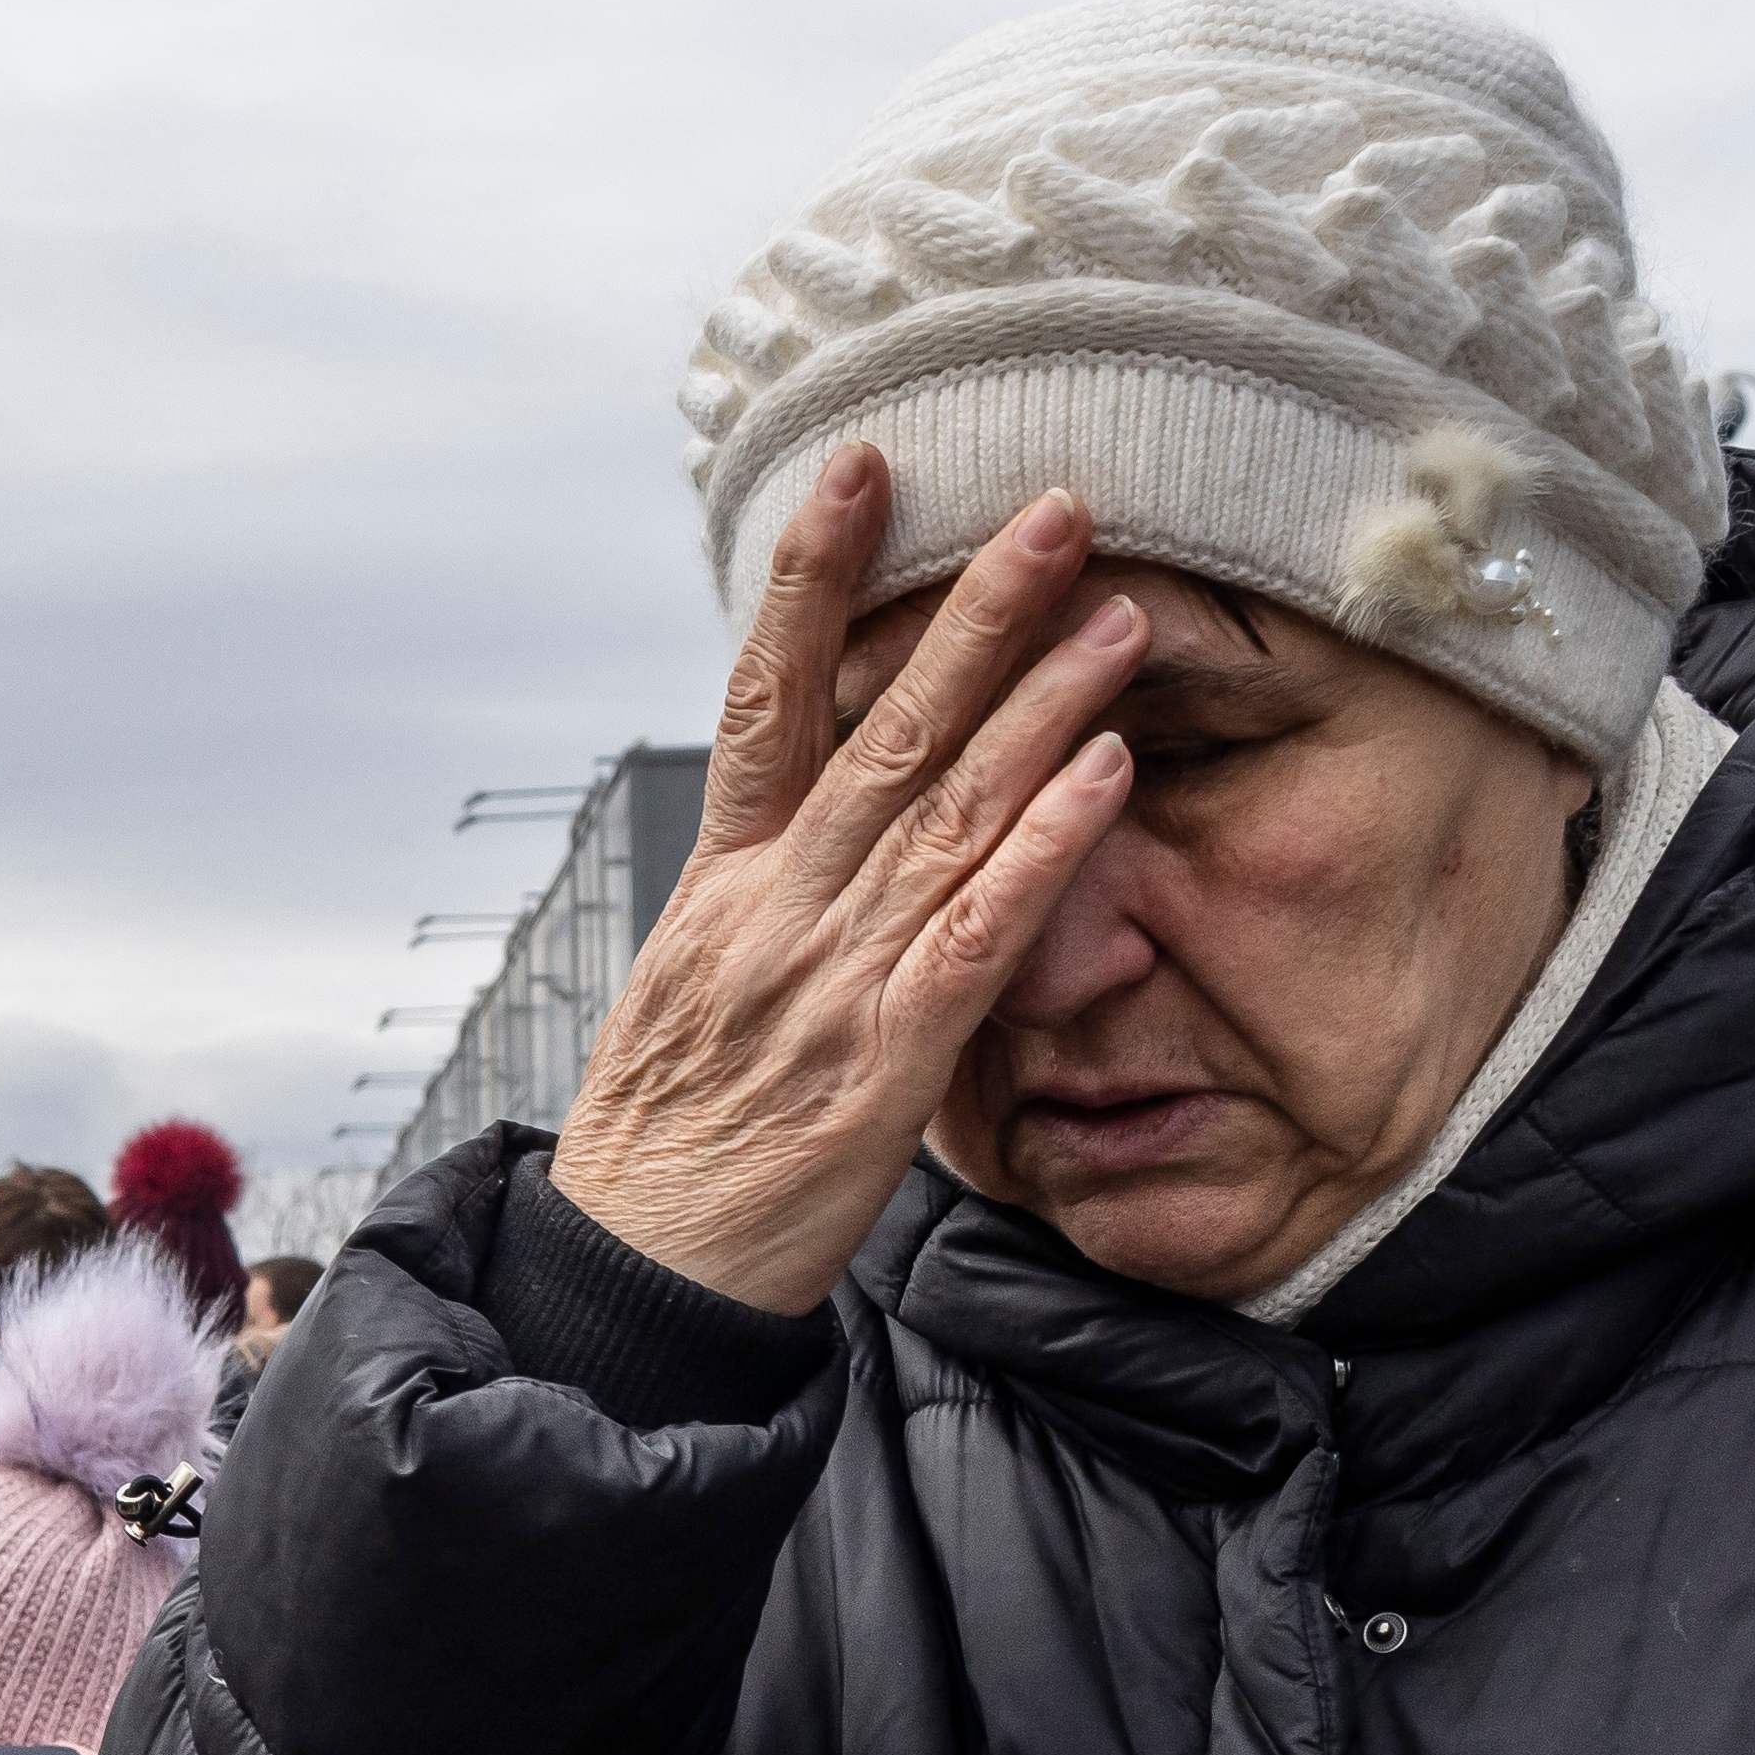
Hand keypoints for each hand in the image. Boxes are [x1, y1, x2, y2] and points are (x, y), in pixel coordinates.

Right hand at [546, 450, 1144, 1314]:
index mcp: (723, 885)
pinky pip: (978, 932)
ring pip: (948, 809)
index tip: (864, 470)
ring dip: (1042, 701)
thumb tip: (806, 822)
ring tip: (1120, 611)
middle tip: (1056, 507)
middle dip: (975, 608)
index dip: (812, 576)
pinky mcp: (887, 1061)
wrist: (634, 1283)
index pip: (766, 696)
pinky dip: (1042, 845)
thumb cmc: (667, 1147)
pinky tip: (1102, 771)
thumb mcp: (686, 995)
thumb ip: (754, 901)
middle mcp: (775, 907)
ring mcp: (831, 977)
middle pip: (882, 725)